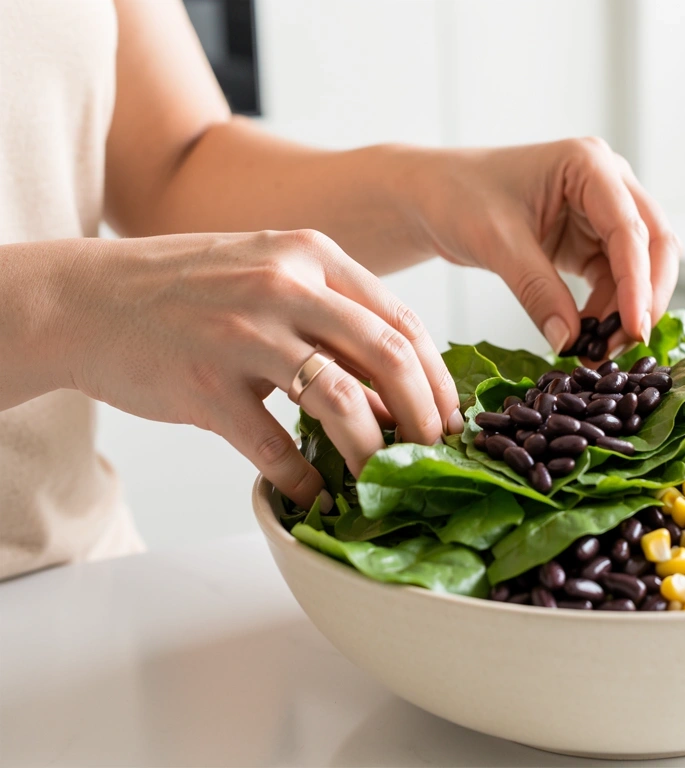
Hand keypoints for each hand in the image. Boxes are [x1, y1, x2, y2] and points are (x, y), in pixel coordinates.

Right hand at [53, 231, 460, 507]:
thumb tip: (397, 388)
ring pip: (342, 402)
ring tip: (383, 478)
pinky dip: (306, 479)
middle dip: (425, 415)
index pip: (401, 318)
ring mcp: (243, 336)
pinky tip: (317, 494)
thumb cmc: (188, 290)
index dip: (438, 376)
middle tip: (434, 452)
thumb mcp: (269, 275)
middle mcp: (283, 286)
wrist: (87, 299)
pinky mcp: (205, 386)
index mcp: (310, 255)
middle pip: (389, 357)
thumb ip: (333, 319)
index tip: (452, 415)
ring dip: (373, 450)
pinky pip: (275, 448)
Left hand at [405, 138, 680, 357]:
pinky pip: (617, 280)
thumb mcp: (496, 243)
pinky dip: (610, 310)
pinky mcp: (593, 239)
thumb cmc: (457, 198)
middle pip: (656, 244)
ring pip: (643, 267)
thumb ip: (536, 290)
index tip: (635, 329)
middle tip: (627, 344)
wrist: (432, 197)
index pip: (630, 229)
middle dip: (647, 296)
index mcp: (588, 164)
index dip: (638, 283)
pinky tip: (587, 336)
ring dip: (628, 309)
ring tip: (597, 350)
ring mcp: (604, 211)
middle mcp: (608, 182)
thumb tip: (570, 343)